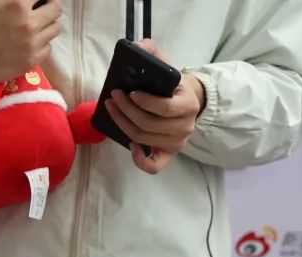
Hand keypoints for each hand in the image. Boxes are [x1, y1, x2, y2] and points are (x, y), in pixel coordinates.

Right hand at [0, 0, 61, 91]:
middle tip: (37, 10)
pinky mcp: (30, 62)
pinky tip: (26, 44)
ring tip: (32, 27)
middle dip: (47, 7)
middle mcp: (28, 23)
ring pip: (55, 29)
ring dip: (46, 25)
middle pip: (56, 9)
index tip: (35, 1)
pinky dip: (40, 44)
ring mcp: (31, 44)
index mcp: (16, 3)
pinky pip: (48, 48)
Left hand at [103, 39, 205, 173]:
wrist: (188, 101)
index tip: (129, 92)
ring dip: (122, 125)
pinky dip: (139, 159)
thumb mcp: (168, 67)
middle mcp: (185, 126)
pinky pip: (153, 166)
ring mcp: (177, 142)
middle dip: (125, 111)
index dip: (144, 102)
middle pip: (148, 125)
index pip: (164, 108)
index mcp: (187, 104)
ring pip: (143, 138)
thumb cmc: (172, 86)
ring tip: (112, 110)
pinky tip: (130, 146)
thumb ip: (154, 53)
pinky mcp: (169, 155)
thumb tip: (138, 46)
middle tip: (112, 98)